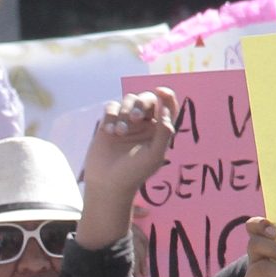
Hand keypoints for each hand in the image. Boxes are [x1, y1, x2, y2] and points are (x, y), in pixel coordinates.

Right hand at [75, 89, 178, 247]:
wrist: (108, 184)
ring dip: (124, 112)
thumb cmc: (134, 173)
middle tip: (135, 117)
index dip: (167, 95)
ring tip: (119, 133)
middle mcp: (144, 124)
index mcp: (159, 130)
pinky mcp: (109, 124)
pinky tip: (109, 132)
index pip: (167, 107)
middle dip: (140, 104)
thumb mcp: (155, 155)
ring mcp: (126, 123)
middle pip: (146, 99)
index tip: (160, 91)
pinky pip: (111, 107)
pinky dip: (111, 116)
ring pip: (128, 99)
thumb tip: (165, 109)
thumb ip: (164, 132)